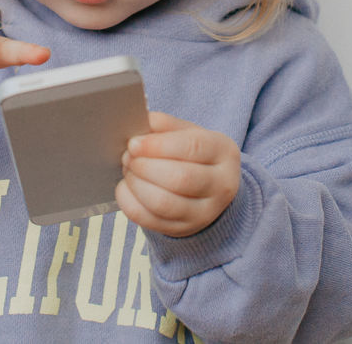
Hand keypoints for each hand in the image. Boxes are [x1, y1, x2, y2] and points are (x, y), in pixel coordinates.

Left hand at [116, 110, 241, 237]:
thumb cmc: (194, 155)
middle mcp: (222, 185)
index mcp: (224, 152)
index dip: (158, 145)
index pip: (192, 147)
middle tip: (127, 156)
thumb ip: (165, 125)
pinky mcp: (185, 229)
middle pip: (179, 178)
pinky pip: (150, 221)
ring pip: (164, 203)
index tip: (133, 143)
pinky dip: (130, 203)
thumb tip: (141, 121)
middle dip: (145, 166)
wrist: (210, 189)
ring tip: (128, 171)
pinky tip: (127, 188)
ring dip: (136, 185)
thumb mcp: (188, 133)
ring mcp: (205, 212)